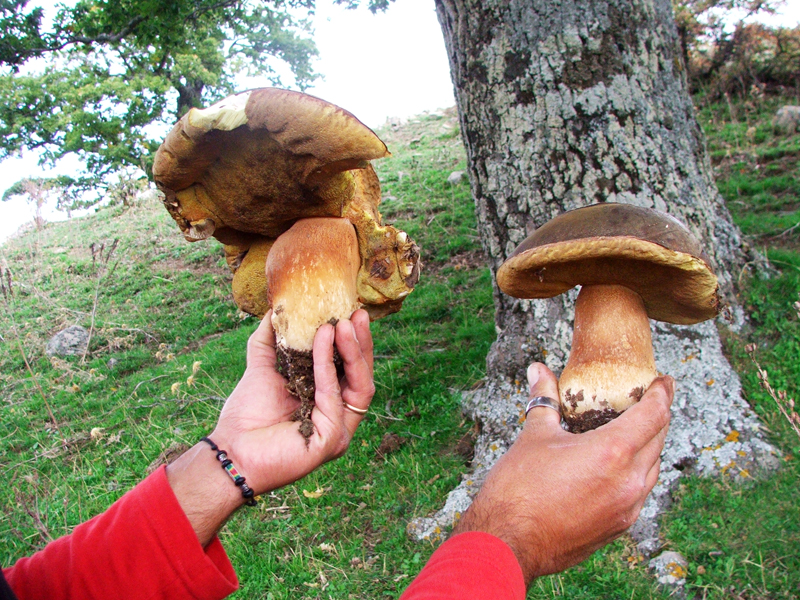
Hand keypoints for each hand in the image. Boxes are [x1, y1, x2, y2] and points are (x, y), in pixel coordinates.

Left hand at [167, 309, 374, 544]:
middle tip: (357, 313)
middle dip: (361, 342)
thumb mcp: (263, 369)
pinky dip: (327, 364)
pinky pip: (333, 396)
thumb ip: (270, 340)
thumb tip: (275, 309)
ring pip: (358, 386)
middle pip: (361, 376)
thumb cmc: (247, 416)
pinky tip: (322, 339)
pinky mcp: (330, 439)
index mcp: (328, 402)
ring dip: (352, 351)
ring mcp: (338, 430)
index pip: (351, 369)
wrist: (230, 450)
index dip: (354, 341)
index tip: (352, 312)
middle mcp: (339, 416)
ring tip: (342, 323)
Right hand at [453, 362, 672, 583]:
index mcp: (612, 452)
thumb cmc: (519, 488)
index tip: (664, 381)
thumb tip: (538, 371)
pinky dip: (634, 473)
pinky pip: (638, 493)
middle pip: (658, 441)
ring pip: (651, 469)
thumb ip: (544, 400)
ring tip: (631, 433)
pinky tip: (614, 468)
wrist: (509, 541)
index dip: (662, 394)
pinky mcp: (618, 527)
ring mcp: (626, 508)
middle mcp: (629, 481)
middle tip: (646, 402)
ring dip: (647, 447)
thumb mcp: (535, 435)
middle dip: (656, 418)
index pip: (654, 415)